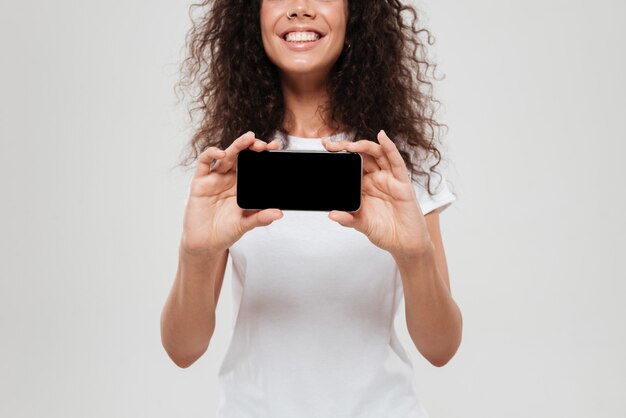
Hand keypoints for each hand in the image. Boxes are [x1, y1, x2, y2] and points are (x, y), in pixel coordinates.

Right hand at [181, 131, 282, 255]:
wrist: (205, 243)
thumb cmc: (225, 232)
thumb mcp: (246, 225)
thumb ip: (261, 218)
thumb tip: (279, 213)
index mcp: (243, 185)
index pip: (255, 165)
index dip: (264, 155)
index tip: (276, 148)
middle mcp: (230, 178)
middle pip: (242, 156)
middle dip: (252, 146)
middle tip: (263, 144)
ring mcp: (215, 178)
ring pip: (226, 155)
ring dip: (237, 145)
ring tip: (248, 139)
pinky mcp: (200, 181)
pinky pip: (204, 162)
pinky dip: (211, 153)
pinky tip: (222, 153)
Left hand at [322, 130, 431, 257]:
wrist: (405, 244)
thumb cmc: (385, 232)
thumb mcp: (361, 225)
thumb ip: (347, 219)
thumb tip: (332, 214)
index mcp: (364, 186)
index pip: (351, 165)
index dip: (339, 156)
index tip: (325, 149)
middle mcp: (376, 179)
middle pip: (362, 155)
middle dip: (346, 148)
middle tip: (331, 147)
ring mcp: (389, 179)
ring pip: (378, 154)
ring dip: (364, 146)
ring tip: (350, 145)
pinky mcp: (402, 183)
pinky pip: (396, 162)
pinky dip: (390, 147)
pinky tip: (382, 137)